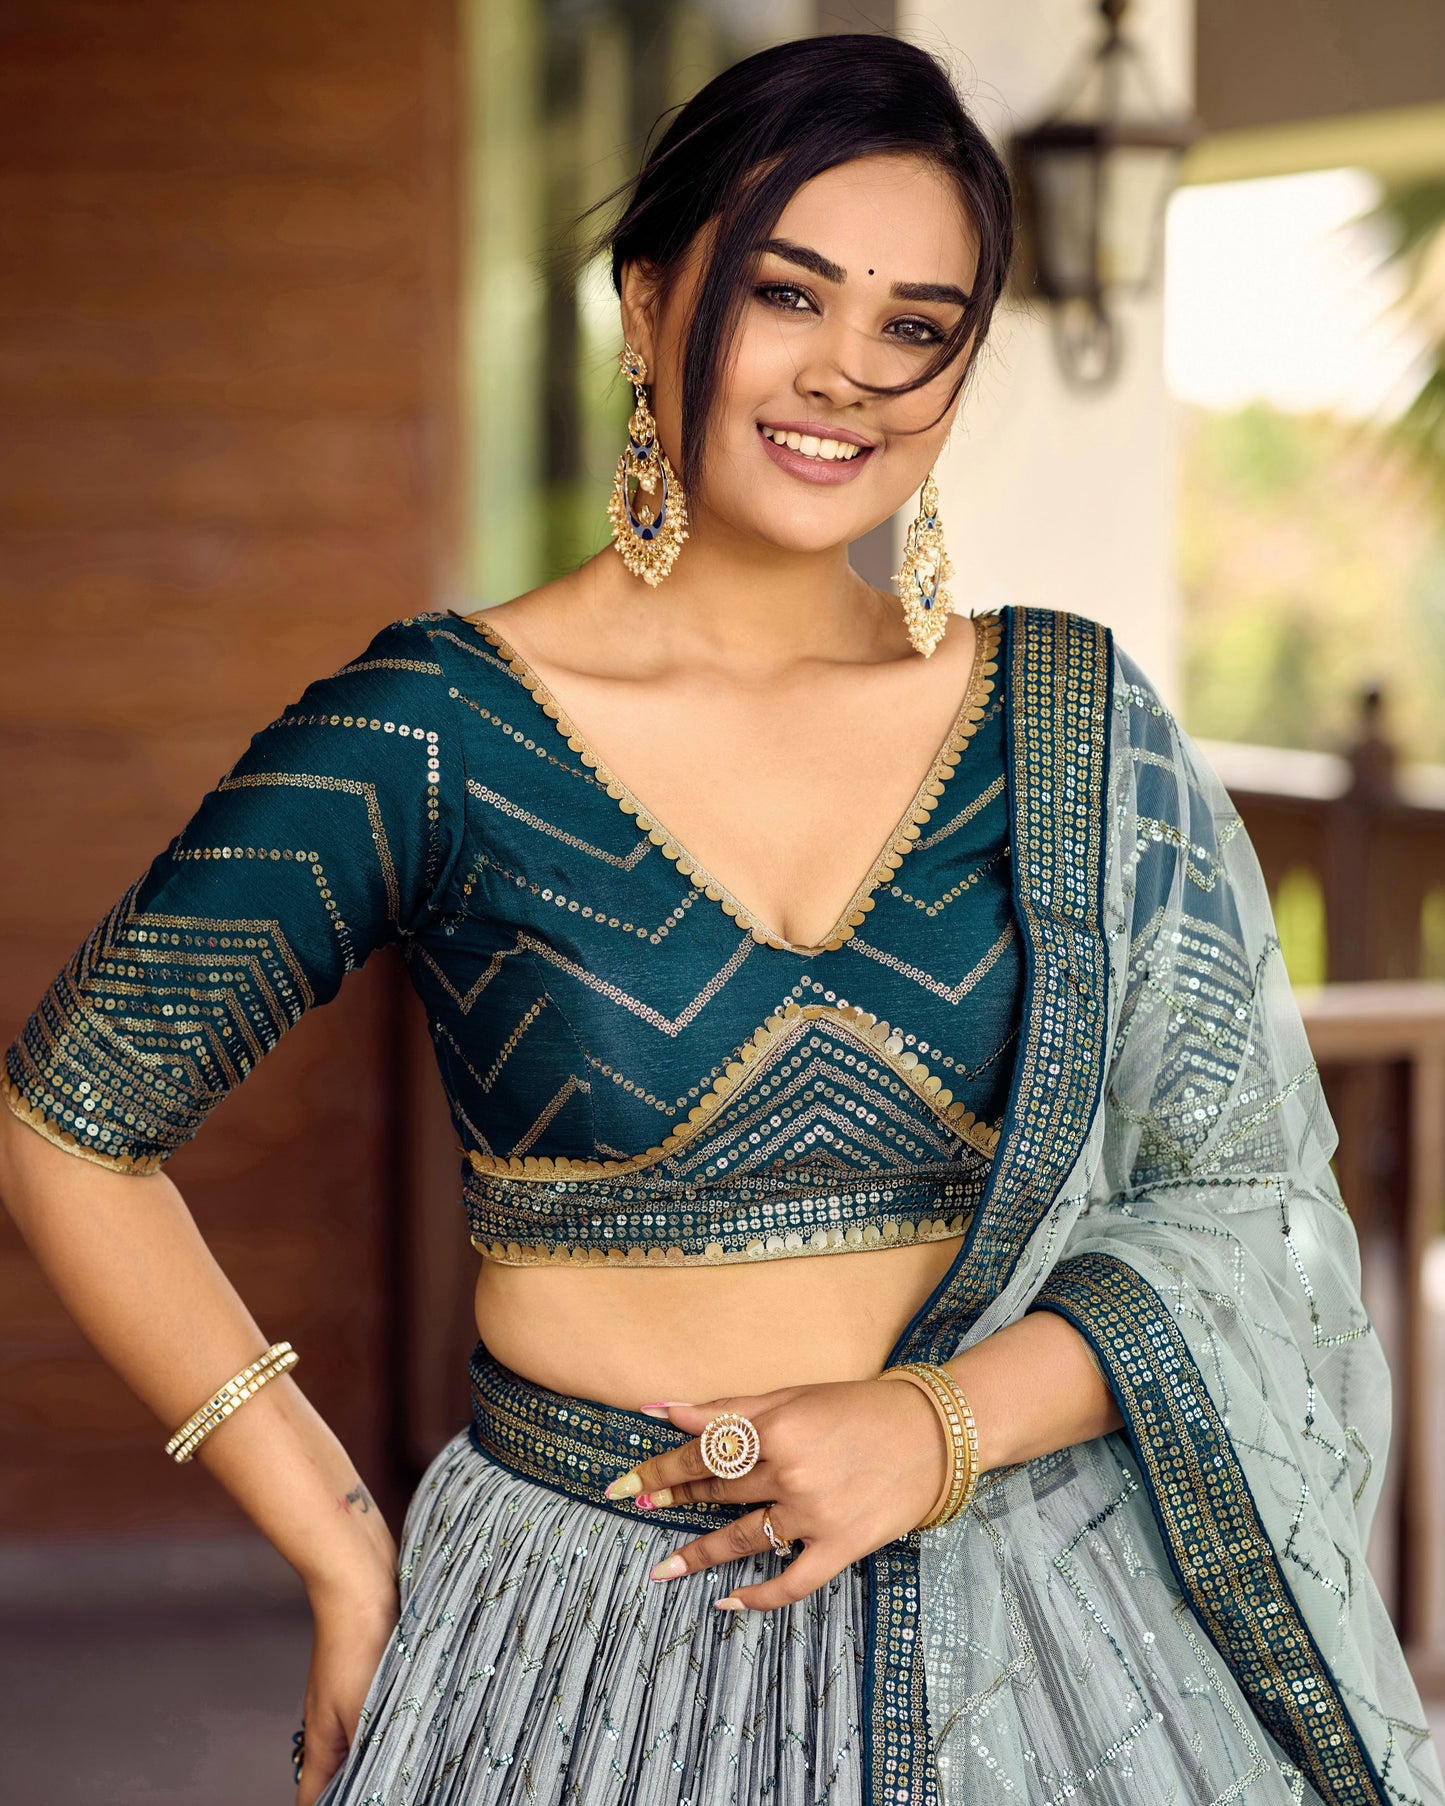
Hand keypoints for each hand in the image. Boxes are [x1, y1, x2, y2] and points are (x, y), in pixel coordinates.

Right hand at [295, 1575, 399, 1804]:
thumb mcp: (362, 1713)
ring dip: (387, 1753)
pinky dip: (398, 1721)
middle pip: (341, 1775)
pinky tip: (423, 1722)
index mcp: (322, 1743)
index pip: (313, 1800)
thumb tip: (373, 1790)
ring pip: (366, 1742)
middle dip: (365, 1787)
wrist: (360, 1579)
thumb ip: (366, 1757)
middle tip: (405, 1789)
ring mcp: (352, 1697)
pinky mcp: (374, 1672)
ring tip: (418, 1767)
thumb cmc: (357, 1644)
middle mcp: (332, 1724)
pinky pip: (382, 1709)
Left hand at [603, 1379, 948, 1611]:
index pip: (701, 1452)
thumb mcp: (792, 1395)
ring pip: (741, 1540)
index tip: (625, 1484)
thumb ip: (726, 1408)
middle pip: (715, 1492)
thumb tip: (660, 1407)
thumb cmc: (858, 1406)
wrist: (932, 1434)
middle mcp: (791, 1474)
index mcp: (777, 1428)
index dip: (659, 1469)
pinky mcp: (841, 1548)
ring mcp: (816, 1516)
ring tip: (662, 1568)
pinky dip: (757, 1598)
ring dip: (697, 1554)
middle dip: (672, 1499)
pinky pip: (791, 1583)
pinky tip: (726, 1601)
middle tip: (637, 1508)